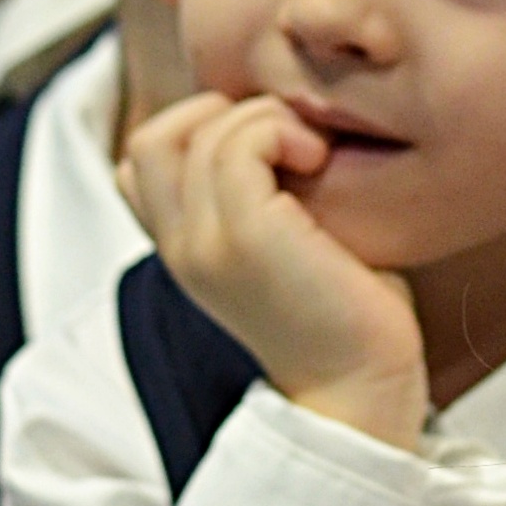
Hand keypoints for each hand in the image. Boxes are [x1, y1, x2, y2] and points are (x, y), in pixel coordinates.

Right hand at [122, 90, 428, 445]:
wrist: (362, 391)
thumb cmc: (349, 317)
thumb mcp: (290, 245)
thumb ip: (265, 196)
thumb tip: (286, 127)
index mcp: (185, 251)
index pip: (143, 163)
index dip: (198, 132)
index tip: (268, 153)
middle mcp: (179, 249)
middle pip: (151, 140)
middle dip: (221, 114)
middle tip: (288, 144)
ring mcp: (203, 245)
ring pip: (198, 132)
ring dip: (264, 119)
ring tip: (313, 155)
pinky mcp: (243, 238)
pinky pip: (237, 143)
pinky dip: (279, 129)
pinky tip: (318, 160)